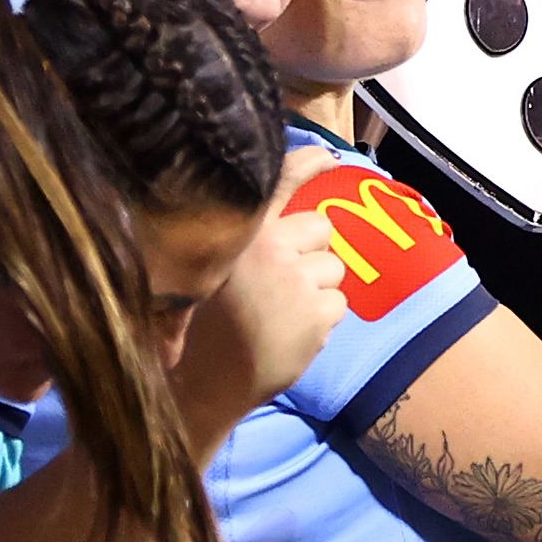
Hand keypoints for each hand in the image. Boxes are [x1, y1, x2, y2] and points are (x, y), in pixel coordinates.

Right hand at [167, 150, 347, 434]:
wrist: (203, 383)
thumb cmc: (203, 325)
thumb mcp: (212, 266)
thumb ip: (247, 234)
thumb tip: (277, 197)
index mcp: (241, 234)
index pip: (280, 183)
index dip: (307, 163)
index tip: (329, 157)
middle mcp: (271, 249)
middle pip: (321, 228)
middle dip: (310, 253)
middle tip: (280, 285)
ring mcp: (296, 281)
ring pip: (333, 269)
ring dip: (317, 289)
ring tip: (281, 313)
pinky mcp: (317, 314)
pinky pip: (338, 304)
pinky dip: (322, 320)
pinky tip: (290, 334)